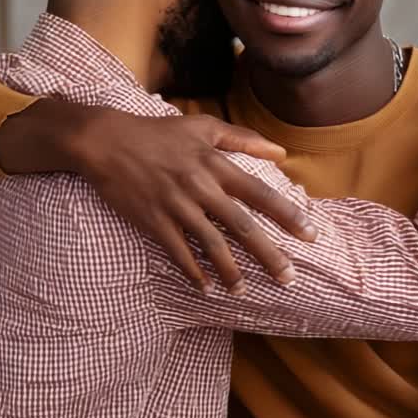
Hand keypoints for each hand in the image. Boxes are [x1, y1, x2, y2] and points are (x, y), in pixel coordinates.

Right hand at [0, 99, 314, 292]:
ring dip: (230, 270)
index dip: (287, 215)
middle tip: (288, 278)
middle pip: (242, 226)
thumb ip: (244, 138)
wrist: (107, 141)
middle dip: (268, 255)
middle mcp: (200, 187)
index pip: (259, 194)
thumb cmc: (159, 133)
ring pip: (211, 244)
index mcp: (215, 165)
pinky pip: (177, 251)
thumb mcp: (203, 127)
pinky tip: (205, 288)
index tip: (310, 235)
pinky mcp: (152, 220)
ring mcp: (176, 206)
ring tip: (243, 290)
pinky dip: (192, 271)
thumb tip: (281, 151)